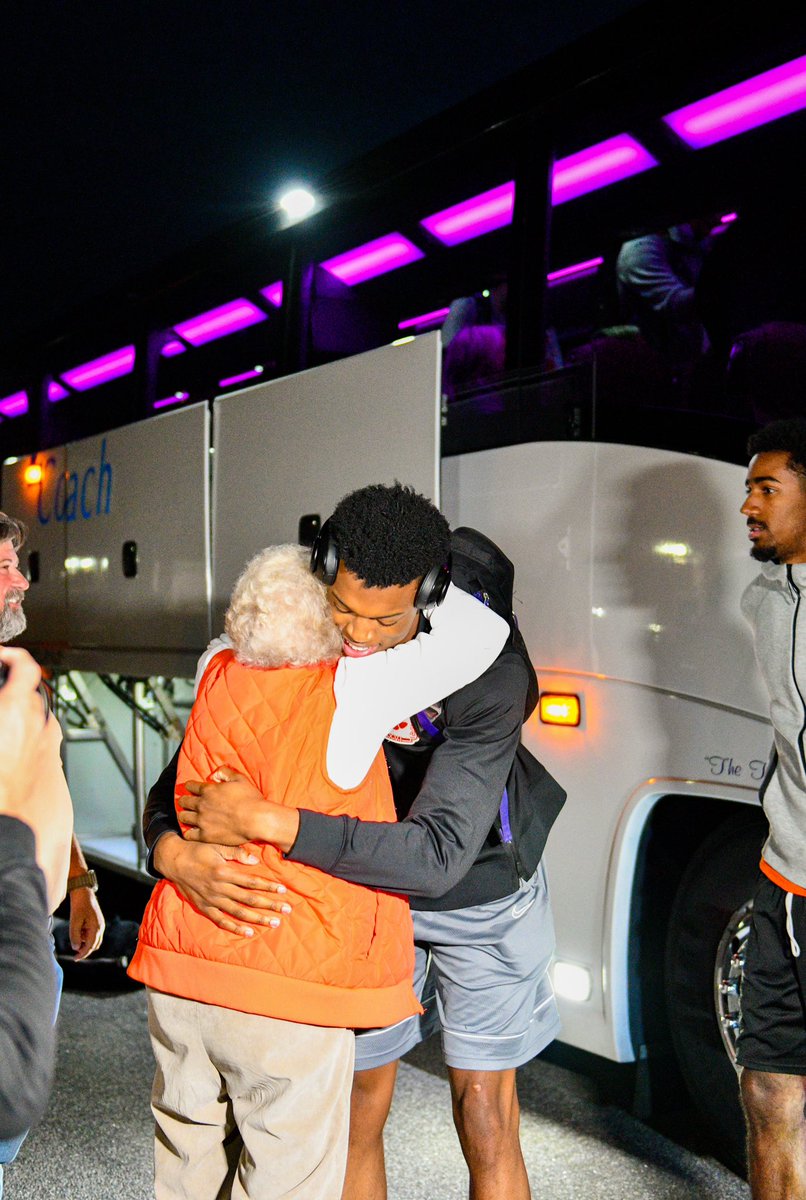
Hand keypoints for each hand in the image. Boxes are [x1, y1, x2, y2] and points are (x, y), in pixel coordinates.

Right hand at [0, 647, 46, 813]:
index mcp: (13, 707)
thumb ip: (1, 701)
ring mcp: (44, 738)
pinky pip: (41, 732)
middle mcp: (35, 719)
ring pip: (33, 712)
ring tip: (2, 717)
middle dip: (8, 689)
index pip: (25, 664)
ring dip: (18, 709)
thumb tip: (2, 698)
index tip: (1, 655)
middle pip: (26, 689)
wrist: (5, 814)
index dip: (13, 654)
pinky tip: (14, 737)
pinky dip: (29, 728)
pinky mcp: (47, 755)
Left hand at [69, 887, 104, 959]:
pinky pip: (93, 934)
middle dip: (85, 950)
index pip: (90, 946)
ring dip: (86, 943)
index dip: (82, 954)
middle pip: (94, 945)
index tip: (75, 958)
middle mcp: (100, 927)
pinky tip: (79, 932)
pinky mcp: (97, 922)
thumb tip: (76, 948)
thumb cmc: (79, 906)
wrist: (83, 893)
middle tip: (75, 954)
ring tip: (75, 937)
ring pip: (94, 940)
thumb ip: (75, 936)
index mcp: (96, 928)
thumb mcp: (74, 922)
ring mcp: (100, 924)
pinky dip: (86, 937)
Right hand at [153, 832, 291, 936]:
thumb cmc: (198, 851)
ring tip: (274, 923)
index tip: (283, 890)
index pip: (252, 882)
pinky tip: (249, 932)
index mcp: (224, 872)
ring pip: (239, 913)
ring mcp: (212, 900)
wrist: (174, 861)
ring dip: (257, 919)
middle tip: (286, 910)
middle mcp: (220, 889)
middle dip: (270, 905)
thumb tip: (256, 860)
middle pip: (249, 899)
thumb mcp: (217, 846)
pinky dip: (235, 928)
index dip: (269, 886)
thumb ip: (237, 854)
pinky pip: (221, 921)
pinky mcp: (204, 908)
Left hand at [180, 769, 299, 851]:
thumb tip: (215, 773)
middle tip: (184, 802)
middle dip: (184, 800)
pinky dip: (188, 832)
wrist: (256, 819)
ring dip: (183, 815)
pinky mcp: (205, 835)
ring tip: (186, 816)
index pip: (191, 786)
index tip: (189, 787)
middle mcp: (202, 805)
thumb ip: (225, 773)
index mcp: (209, 790)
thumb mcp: (240, 779)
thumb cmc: (250, 799)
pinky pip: (189, 834)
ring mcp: (202, 821)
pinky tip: (191, 831)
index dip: (189, 786)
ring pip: (183, 817)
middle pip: (184, 801)